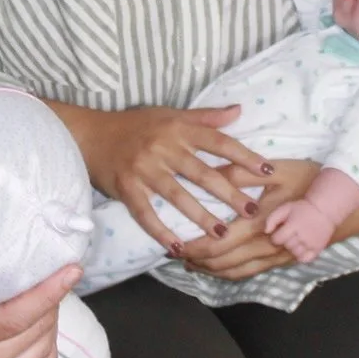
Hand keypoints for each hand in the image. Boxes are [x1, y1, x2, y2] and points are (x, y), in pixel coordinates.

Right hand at [67, 104, 274, 252]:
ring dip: (201, 216)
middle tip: (252, 211)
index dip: (244, 156)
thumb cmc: (134, 125)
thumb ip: (205, 117)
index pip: (218, 142)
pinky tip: (177, 247)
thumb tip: (239, 110)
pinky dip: (161, 232)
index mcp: (177, 129)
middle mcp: (163, 148)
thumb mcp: (170, 115)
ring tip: (223, 233)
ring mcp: (144, 169)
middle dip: (229, 193)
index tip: (267, 171)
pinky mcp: (126, 188)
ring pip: (177, 196)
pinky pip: (146, 214)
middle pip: (202, 173)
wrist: (90, 135)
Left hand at [176, 158, 318, 278]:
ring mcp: (275, 257)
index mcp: (259, 224)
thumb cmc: (309, 180)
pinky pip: (250, 273)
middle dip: (196, 260)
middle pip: (222, 263)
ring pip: (235, 272)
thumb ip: (239, 173)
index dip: (193, 247)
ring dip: (210, 270)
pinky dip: (228, 273)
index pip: (218, 243)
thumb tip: (209, 173)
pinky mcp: (282, 261)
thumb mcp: (274, 169)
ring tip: (189, 263)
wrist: (344, 202)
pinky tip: (217, 268)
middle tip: (175, 254)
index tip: (174, 243)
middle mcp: (265, 246)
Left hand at [265, 198, 335, 262]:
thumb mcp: (285, 208)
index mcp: (293, 225)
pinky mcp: (318, 249)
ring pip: (295, 254)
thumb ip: (272, 218)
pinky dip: (301, 257)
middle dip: (286, 241)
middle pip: (287, 246)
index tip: (280, 232)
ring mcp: (311, 244)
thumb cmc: (302, 208)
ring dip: (293, 249)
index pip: (277, 239)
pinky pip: (306, 259)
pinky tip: (301, 249)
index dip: (276, 237)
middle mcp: (302, 236)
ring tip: (296, 241)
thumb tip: (266, 231)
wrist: (323, 210)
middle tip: (290, 234)